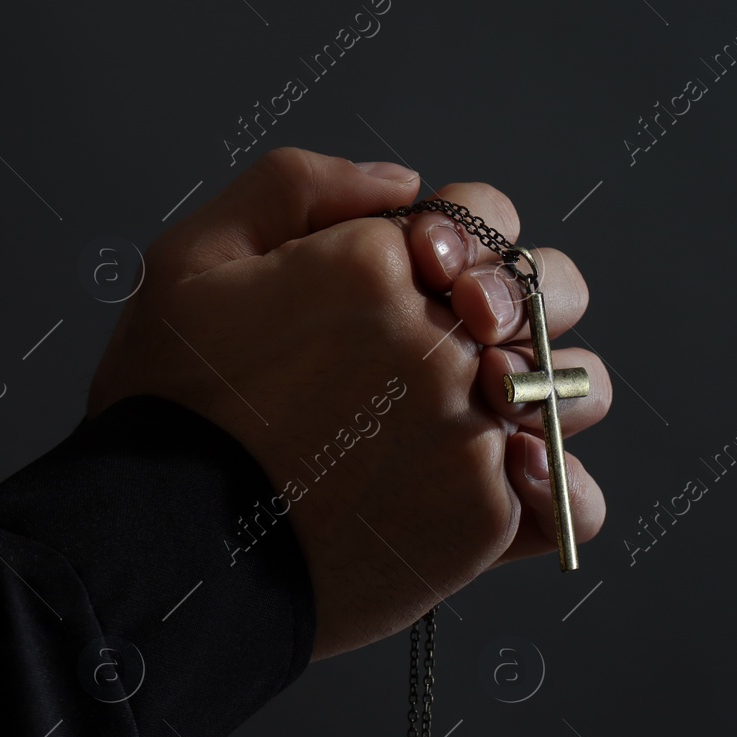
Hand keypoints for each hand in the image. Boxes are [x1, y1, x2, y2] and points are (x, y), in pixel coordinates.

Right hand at [87, 148, 606, 659]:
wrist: (162, 552)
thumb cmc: (167, 409)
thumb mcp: (192, 258)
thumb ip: (297, 186)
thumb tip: (404, 183)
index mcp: (379, 264)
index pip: (485, 217)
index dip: (456, 243)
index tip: (418, 279)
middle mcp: (443, 344)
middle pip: (547, 297)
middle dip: (513, 308)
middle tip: (461, 344)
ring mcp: (472, 434)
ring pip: (574, 392)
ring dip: (543, 395)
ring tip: (483, 422)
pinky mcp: (483, 520)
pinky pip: (570, 501)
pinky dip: (554, 495)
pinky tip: (511, 488)